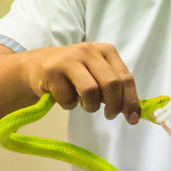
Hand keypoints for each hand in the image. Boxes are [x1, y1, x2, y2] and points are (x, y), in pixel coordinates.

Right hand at [24, 42, 140, 123]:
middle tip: (110, 115)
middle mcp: (89, 51)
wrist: (37, 66)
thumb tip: (134, 111)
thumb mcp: (97, 74)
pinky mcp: (52, 71)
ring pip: (91, 92)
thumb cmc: (73, 73)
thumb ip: (115, 87)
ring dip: (90, 106)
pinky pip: (68, 99)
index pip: (125, 78)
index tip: (132, 119)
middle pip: (111, 84)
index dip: (131, 101)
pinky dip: (69, 105)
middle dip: (114, 106)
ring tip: (85, 104)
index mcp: (106, 51)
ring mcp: (69, 60)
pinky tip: (64, 97)